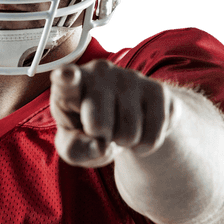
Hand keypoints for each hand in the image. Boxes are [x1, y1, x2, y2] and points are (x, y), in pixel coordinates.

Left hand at [50, 60, 174, 166]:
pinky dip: (144, 145)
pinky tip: (139, 130)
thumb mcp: (73, 145)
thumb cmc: (88, 130)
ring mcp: (130, 78)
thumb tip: (101, 147)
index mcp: (70, 85)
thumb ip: (75, 150)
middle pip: (99, 125)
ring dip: (124, 143)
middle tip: (100, 130)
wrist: (128, 118)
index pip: (66, 81)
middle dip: (101, 138)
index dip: (66, 78)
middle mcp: (100, 73)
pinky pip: (152, 136)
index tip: (65, 75)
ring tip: (119, 128)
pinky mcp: (158, 90)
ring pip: (129, 134)